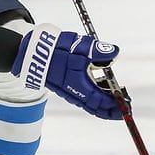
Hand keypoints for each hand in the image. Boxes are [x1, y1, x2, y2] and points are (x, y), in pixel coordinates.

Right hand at [0, 23, 122, 119]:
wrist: (27, 53)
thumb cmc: (53, 50)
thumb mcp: (77, 47)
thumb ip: (97, 51)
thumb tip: (114, 53)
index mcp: (79, 87)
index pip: (102, 103)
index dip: (116, 106)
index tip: (127, 107)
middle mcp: (73, 92)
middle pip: (96, 106)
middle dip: (111, 107)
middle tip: (124, 103)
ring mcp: (67, 90)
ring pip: (89, 101)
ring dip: (102, 100)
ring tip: (114, 94)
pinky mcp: (62, 84)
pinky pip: (82, 95)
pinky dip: (94, 94)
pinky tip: (98, 85)